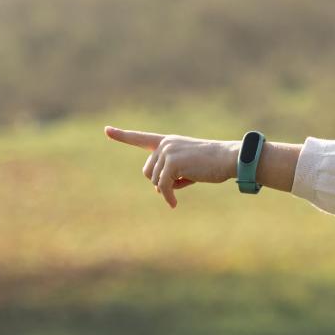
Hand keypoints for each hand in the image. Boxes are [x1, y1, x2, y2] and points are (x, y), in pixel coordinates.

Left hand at [105, 126, 237, 207]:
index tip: (106, 130)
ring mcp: (167, 152)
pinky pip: (162, 187)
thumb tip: (157, 189)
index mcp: (168, 141)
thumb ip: (170, 172)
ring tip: (191, 179)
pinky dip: (168, 197)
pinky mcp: (172, 164)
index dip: (122, 135)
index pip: (140, 138)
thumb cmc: (212, 164)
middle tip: (184, 179)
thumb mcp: (188, 167)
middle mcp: (165, 144)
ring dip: (169, 188)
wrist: (229, 158)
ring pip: (155, 181)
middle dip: (161, 182)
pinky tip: (174, 204)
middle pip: (148, 172)